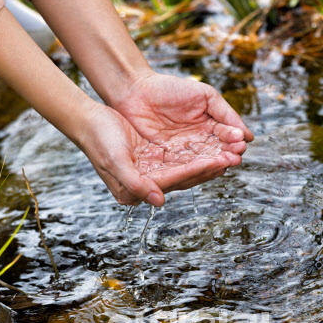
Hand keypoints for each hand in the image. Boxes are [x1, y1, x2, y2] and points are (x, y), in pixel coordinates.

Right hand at [79, 104, 230, 205]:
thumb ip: (136, 184)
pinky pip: (180, 158)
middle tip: (233, 158)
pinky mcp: (153, 158)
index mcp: (134, 191)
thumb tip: (160, 202)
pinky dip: (197, 153)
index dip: (196, 171)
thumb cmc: (99, 140)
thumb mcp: (115, 161)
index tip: (218, 162)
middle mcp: (144, 185)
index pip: (172, 182)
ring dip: (207, 161)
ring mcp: (150, 171)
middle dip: (208, 168)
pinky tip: (213, 147)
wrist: (89, 120)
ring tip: (229, 154)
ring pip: (185, 168)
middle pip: (182, 178)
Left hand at [111, 72, 253, 190]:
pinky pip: (183, 166)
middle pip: (217, 151)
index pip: (227, 136)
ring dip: (214, 164)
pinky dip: (193, 169)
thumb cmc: (170, 88)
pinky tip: (202, 168)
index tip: (241, 143)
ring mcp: (183, 150)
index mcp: (211, 125)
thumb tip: (248, 135)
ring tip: (223, 164)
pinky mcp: (167, 158)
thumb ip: (225, 113)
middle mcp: (199, 140)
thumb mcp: (204, 96)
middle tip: (235, 157)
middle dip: (227, 154)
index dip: (234, 140)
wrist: (136, 91)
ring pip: (202, 161)